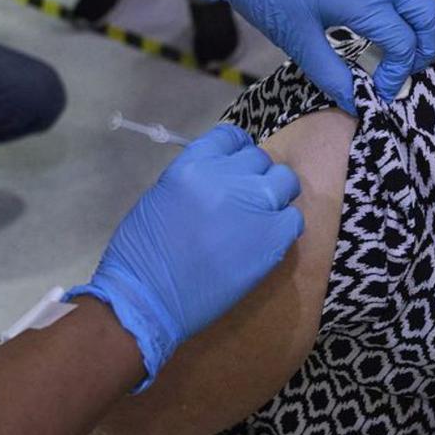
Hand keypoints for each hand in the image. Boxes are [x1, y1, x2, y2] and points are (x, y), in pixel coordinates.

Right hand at [67, 125, 302, 391]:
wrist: (147, 298)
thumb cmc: (141, 252)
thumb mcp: (161, 196)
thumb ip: (194, 179)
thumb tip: (219, 178)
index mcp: (193, 165)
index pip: (230, 136)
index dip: (235, 151)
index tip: (235, 166)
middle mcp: (227, 178)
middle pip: (259, 159)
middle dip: (252, 176)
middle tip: (241, 201)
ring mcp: (253, 207)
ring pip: (284, 182)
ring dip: (273, 195)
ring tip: (257, 219)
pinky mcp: (272, 239)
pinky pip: (293, 219)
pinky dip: (282, 226)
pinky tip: (264, 241)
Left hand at [198, 0, 434, 113]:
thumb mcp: (298, 42)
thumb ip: (331, 75)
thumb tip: (354, 102)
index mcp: (363, 1)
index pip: (404, 43)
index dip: (397, 73)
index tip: (381, 91)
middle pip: (426, 15)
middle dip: (424, 47)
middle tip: (406, 71)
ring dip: (423, 20)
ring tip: (406, 46)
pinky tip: (395, 13)